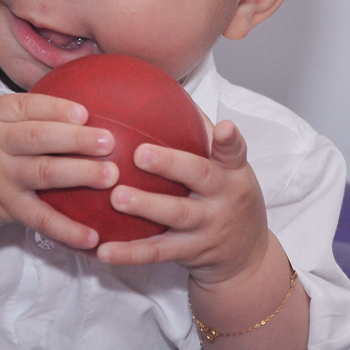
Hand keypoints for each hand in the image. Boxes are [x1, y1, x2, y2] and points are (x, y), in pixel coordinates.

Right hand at [0, 93, 118, 250]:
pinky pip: (39, 219)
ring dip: (80, 174)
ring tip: (111, 176)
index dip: (57, 108)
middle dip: (77, 138)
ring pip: (44, 174)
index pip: (26, 106)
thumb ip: (9, 119)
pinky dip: (66, 229)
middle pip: (40, 138)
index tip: (86, 111)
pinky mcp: (1, 208)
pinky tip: (91, 236)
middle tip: (110, 140)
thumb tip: (61, 111)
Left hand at [95, 118, 269, 285]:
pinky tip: (102, 249)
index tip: (224, 127)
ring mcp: (208, 228)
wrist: (247, 259)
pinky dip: (129, 252)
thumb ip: (201, 135)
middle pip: (200, 178)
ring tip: (116, 197)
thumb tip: (166, 91)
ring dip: (145, 206)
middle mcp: (224, 198)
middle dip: (170, 164)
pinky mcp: (190, 254)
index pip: (235, 151)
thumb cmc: (228, 198)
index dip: (229, 140)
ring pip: (176, 216)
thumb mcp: (229, 170)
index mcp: (233, 172)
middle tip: (140, 153)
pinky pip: (156, 252)